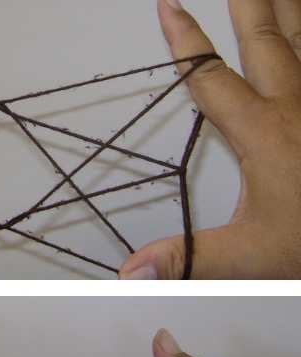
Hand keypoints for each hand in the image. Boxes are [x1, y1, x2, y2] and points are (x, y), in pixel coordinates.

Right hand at [120, 0, 300, 277]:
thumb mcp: (251, 256)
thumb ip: (189, 260)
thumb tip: (133, 270)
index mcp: (264, 132)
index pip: (211, 77)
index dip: (186, 41)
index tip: (169, 8)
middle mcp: (298, 107)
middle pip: (265, 38)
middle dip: (246, 3)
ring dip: (289, 9)